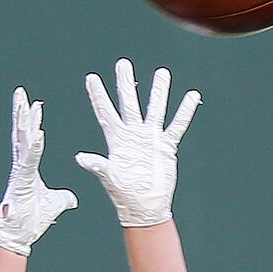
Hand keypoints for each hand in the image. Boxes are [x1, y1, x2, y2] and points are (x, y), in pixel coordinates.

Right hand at [0, 88, 77, 256]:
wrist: (18, 235)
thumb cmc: (30, 220)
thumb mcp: (54, 205)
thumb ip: (63, 199)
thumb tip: (73, 200)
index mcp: (28, 168)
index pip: (31, 140)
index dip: (33, 123)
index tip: (35, 106)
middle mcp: (21, 166)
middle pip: (22, 133)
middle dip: (22, 113)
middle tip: (21, 92)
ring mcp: (20, 172)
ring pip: (21, 140)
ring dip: (23, 121)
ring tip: (22, 102)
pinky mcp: (22, 180)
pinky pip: (29, 160)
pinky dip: (35, 146)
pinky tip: (38, 133)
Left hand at [76, 59, 200, 227]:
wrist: (145, 208)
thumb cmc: (124, 196)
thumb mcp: (109, 179)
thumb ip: (98, 166)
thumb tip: (80, 158)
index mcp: (116, 140)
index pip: (105, 113)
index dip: (98, 95)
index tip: (91, 78)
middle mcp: (133, 135)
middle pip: (128, 103)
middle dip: (126, 83)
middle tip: (123, 63)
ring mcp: (150, 139)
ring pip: (155, 109)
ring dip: (158, 91)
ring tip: (162, 72)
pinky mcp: (166, 147)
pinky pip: (177, 125)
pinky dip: (184, 111)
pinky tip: (191, 96)